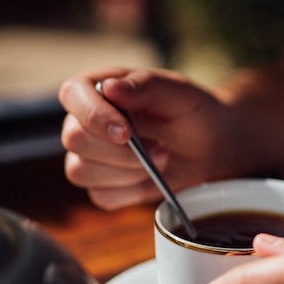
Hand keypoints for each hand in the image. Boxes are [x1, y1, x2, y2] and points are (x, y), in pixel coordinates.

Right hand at [59, 67, 231, 208]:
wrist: (210, 144)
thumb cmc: (191, 111)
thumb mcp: (178, 93)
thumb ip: (146, 86)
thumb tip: (109, 87)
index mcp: (97, 87)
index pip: (73, 96)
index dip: (94, 116)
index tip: (126, 132)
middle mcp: (85, 121)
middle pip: (74, 139)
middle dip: (121, 151)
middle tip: (160, 149)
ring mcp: (89, 155)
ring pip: (81, 171)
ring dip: (127, 173)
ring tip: (160, 160)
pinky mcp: (101, 185)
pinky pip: (101, 197)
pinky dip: (130, 192)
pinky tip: (150, 179)